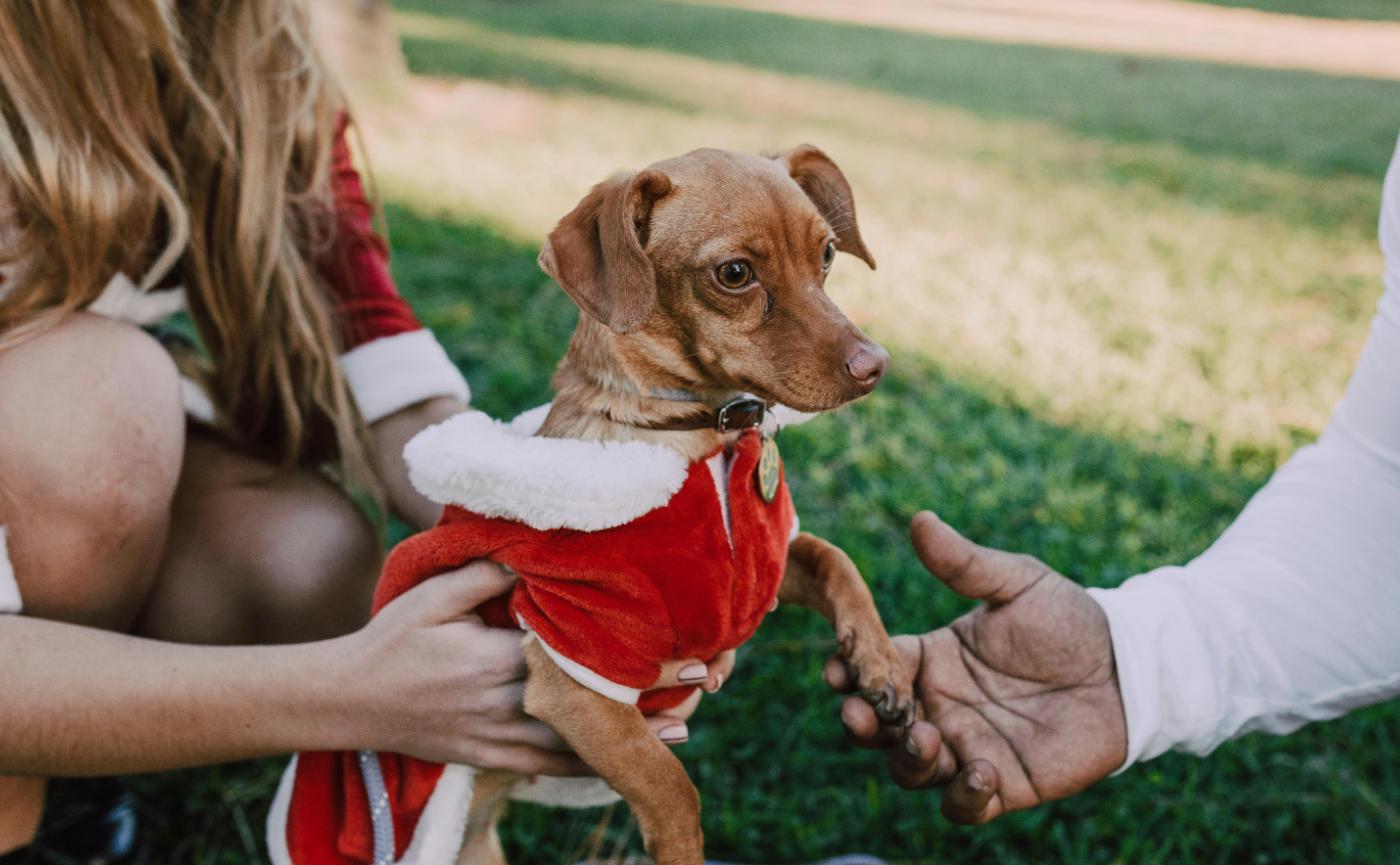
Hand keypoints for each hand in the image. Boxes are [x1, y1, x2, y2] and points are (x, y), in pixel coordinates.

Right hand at [335, 562, 731, 771]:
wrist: (345, 701)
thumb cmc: (391, 638)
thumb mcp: (435, 593)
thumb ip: (491, 575)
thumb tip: (543, 554)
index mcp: (496, 657)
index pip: (578, 655)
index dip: (632, 655)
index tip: (680, 648)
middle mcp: (504, 702)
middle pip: (588, 702)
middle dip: (646, 698)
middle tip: (701, 686)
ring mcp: (497, 737)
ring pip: (576, 742)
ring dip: (627, 736)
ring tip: (681, 728)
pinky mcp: (488, 757)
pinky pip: (547, 766)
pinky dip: (587, 763)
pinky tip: (623, 761)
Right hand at [826, 511, 1126, 823]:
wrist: (1130, 667)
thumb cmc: (1069, 620)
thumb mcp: (1016, 582)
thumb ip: (965, 562)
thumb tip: (919, 519)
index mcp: (932, 660)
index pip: (875, 669)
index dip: (849, 671)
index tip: (836, 668)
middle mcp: (940, 707)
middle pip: (879, 728)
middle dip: (862, 724)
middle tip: (863, 714)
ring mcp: (967, 748)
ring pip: (911, 770)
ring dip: (908, 760)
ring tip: (928, 740)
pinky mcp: (1004, 784)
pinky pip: (965, 806)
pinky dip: (962, 798)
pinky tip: (981, 772)